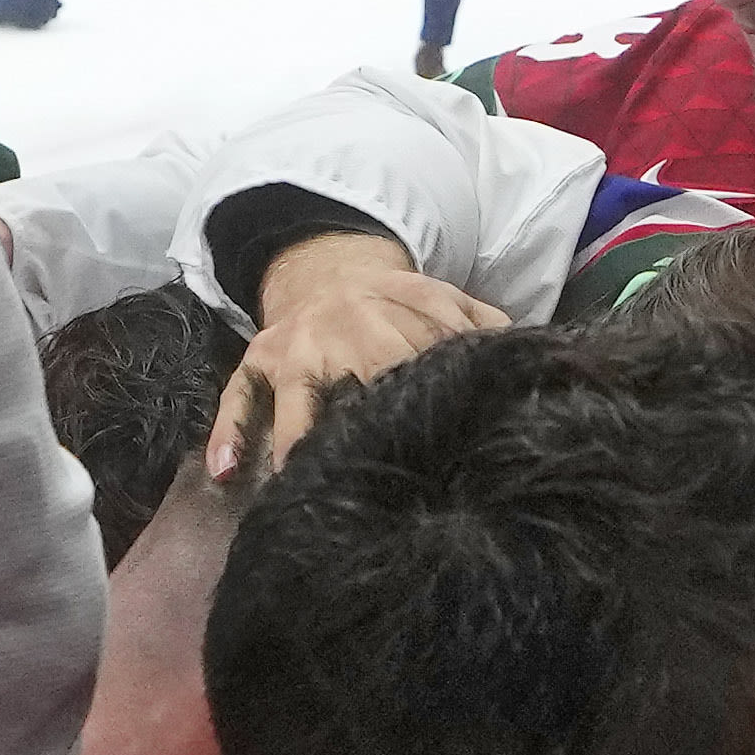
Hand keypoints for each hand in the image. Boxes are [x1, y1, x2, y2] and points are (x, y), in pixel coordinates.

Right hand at [208, 231, 512, 484]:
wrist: (324, 272)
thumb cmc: (393, 307)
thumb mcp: (442, 300)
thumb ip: (484, 324)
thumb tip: (528, 355)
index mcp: (393, 315)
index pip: (423, 358)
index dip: (440, 396)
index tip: (457, 440)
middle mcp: (341, 331)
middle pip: (362, 379)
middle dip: (376, 420)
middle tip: (395, 476)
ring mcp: (294, 352)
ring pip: (297, 398)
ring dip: (302, 440)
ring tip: (309, 482)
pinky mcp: (255, 364)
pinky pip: (236, 399)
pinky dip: (228, 434)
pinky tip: (227, 475)